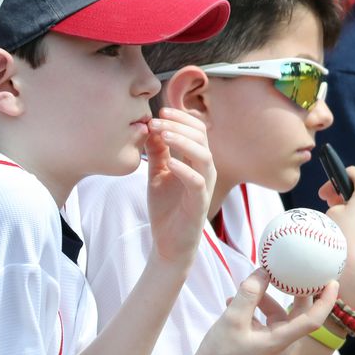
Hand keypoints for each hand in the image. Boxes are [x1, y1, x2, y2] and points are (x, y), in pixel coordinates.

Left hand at [145, 107, 216, 265]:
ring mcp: (204, 185)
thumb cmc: (166, 209)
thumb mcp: (157, 175)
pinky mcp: (199, 202)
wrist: (168, 243)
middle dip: (179, 125)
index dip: (181, 117)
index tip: (159, 112)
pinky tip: (170, 162)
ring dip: (183, 141)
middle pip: (201, 137)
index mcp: (195, 161)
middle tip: (156, 120)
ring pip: (204, 155)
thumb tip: (150, 127)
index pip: (196, 130)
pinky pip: (197, 181)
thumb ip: (156, 153)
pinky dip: (184, 169)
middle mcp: (204, 170)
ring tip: (164, 134)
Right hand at [190, 270, 337, 354]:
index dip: (326, 300)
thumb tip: (265, 270)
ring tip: (243, 289)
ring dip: (264, 300)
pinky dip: (254, 312)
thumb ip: (250, 293)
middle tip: (294, 270)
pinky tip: (233, 302)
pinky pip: (265, 324)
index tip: (332, 281)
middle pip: (296, 314)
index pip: (314, 320)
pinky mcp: (261, 349)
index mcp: (281, 342)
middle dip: (294, 291)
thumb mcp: (233, 318)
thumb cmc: (219, 354)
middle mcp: (282, 346)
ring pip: (277, 316)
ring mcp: (272, 349)